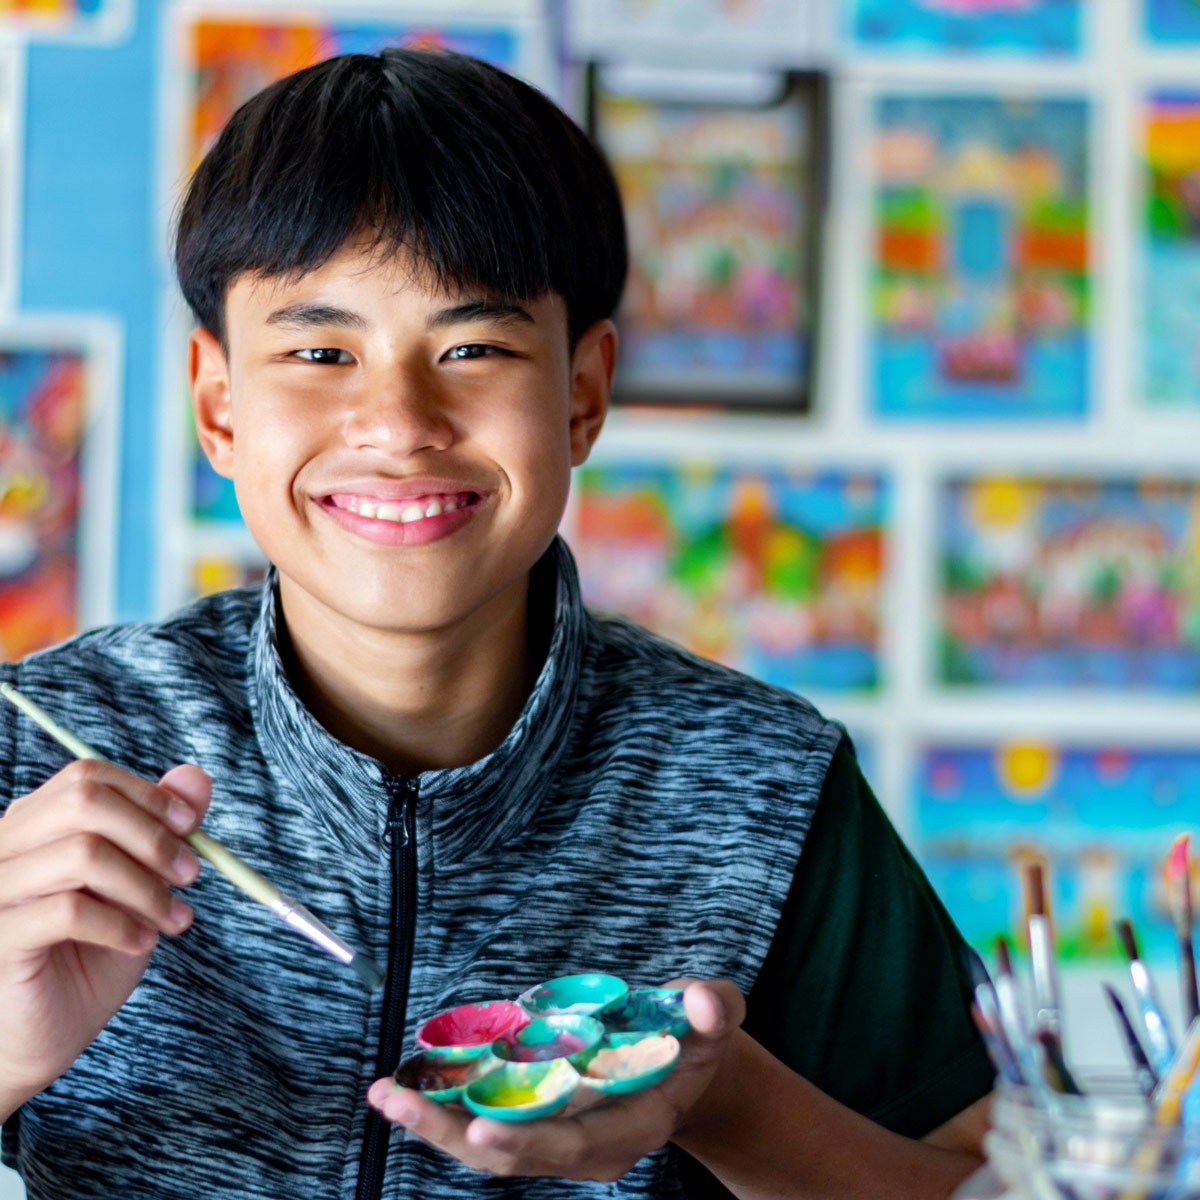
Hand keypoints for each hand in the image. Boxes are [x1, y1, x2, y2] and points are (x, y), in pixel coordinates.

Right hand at [0, 760, 211, 1114]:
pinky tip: (141, 944)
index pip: (87, 777)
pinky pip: (68, 911)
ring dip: (146, 887)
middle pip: (83, 801)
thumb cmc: (86, 958)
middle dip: (152, 835)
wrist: (40, 1039)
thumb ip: (161, 831)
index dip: (148, 795)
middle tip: (190, 875)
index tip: (192, 826)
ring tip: (172, 919)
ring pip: (83, 854)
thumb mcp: (137, 887)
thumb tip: (196, 776)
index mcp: (32, 825)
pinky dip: (121, 924)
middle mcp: (3, 847)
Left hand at [366, 978, 745, 1181]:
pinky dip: (443, 1106)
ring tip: (385, 1094)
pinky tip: (405, 1085)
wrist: (685, 1068)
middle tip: (399, 1105)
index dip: (525, 1140)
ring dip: (432, 1124)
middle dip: (450, 1134)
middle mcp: (584, 1146)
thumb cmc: (695, 1043)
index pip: (571, 1144)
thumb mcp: (716, 1023)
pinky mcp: (534, 1117)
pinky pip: (482, 1119)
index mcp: (629, 1128)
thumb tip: (702, 998)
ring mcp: (555, 1136)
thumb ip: (715, 1011)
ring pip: (485, 1145)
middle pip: (511, 1154)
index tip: (479, 1128)